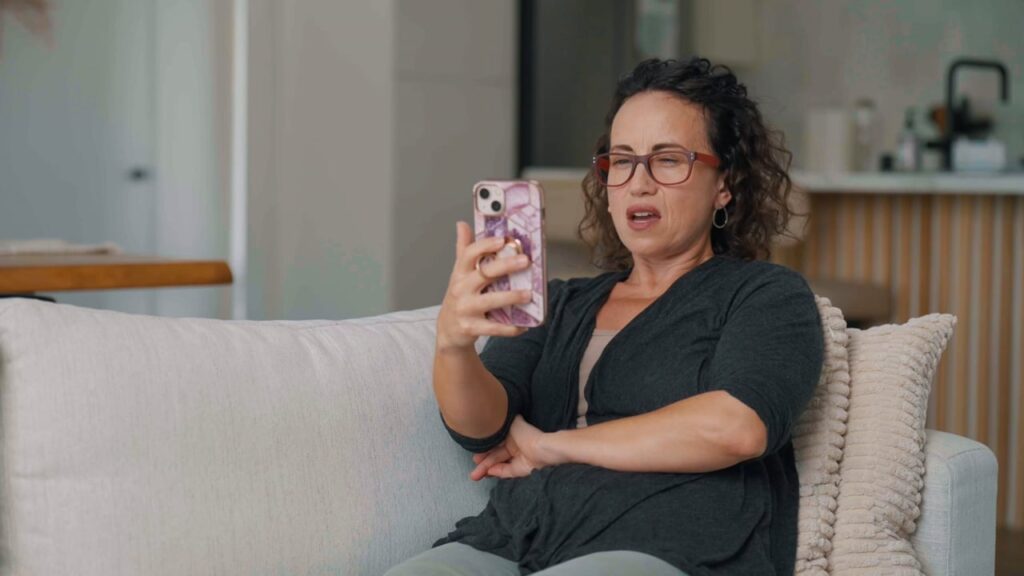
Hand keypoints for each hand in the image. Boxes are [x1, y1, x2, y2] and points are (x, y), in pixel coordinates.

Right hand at [435, 221, 532, 351]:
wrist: (448, 331)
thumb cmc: (459, 298)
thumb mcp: (458, 274)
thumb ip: (463, 250)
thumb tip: (462, 224)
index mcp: (459, 274)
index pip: (468, 254)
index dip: (485, 246)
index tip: (502, 240)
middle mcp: (461, 289)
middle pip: (484, 274)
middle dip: (506, 266)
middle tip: (525, 261)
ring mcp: (465, 309)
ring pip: (490, 301)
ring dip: (511, 297)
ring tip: (528, 294)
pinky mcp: (471, 328)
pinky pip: (493, 327)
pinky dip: (510, 328)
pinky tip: (523, 325)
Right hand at [469, 415, 552, 480]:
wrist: (542, 449)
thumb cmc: (527, 434)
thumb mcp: (513, 422)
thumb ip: (503, 420)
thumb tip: (497, 412)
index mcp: (512, 435)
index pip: (495, 442)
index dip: (485, 446)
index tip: (474, 449)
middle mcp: (513, 447)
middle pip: (495, 455)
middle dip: (483, 461)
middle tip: (473, 464)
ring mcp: (517, 459)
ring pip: (498, 464)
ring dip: (486, 469)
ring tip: (475, 475)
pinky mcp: (520, 470)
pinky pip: (505, 471)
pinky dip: (496, 472)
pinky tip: (487, 473)